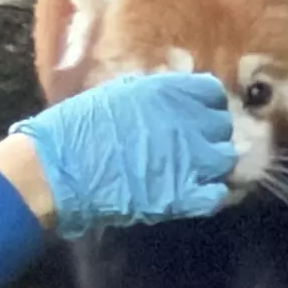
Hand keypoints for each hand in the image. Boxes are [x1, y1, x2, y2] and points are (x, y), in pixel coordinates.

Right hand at [10, 72, 237, 240]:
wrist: (62, 168)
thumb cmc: (79, 127)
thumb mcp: (118, 93)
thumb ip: (151, 95)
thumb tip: (167, 99)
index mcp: (171, 92)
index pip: (212, 93)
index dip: (204, 106)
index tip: (193, 117)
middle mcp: (189, 122)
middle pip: (222, 127)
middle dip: (208, 136)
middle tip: (189, 147)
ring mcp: (191, 159)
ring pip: (225, 160)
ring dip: (212, 165)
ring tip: (193, 172)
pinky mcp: (185, 195)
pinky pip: (217, 195)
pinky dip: (211, 195)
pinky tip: (195, 195)